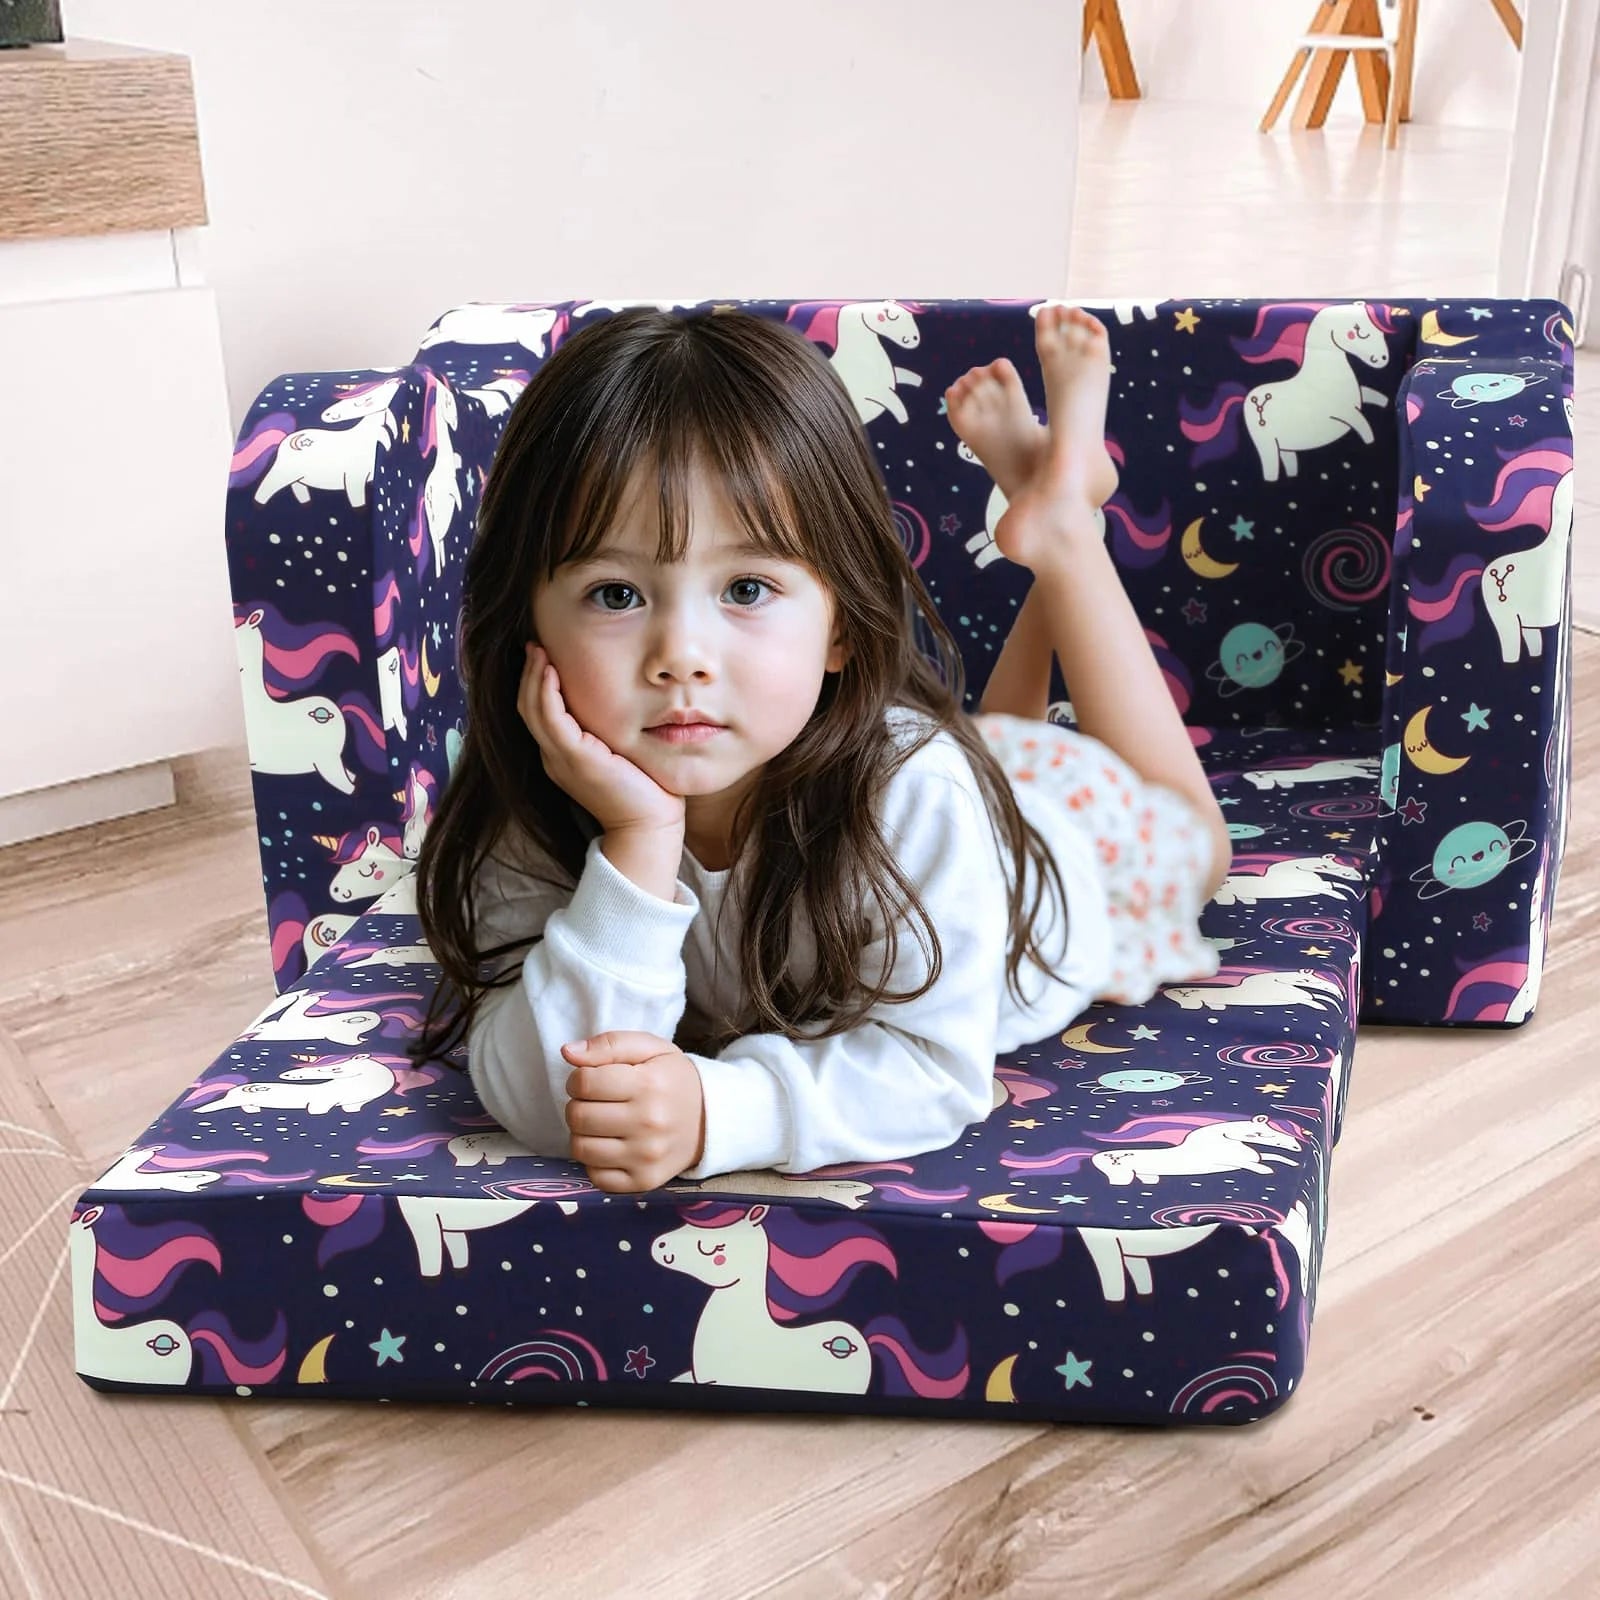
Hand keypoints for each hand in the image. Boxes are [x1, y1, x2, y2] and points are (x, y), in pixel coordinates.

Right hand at [519, 643, 686, 836]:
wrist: (649, 827)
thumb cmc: (647, 792)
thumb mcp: (623, 753)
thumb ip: (612, 732)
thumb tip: (628, 703)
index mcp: (563, 757)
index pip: (539, 713)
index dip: (535, 683)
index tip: (543, 656)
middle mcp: (554, 757)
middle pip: (527, 707)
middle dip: (529, 673)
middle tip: (534, 644)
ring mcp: (560, 759)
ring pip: (533, 710)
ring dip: (533, 676)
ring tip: (538, 649)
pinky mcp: (574, 758)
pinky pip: (551, 718)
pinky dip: (546, 691)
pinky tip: (550, 670)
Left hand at [561, 1030, 706, 1192]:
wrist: (710, 1119)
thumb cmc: (672, 1079)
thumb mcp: (649, 1048)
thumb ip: (608, 1044)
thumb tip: (568, 1052)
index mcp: (648, 1085)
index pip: (583, 1083)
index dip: (578, 1078)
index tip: (590, 1080)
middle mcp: (648, 1124)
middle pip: (578, 1116)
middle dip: (578, 1105)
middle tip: (596, 1102)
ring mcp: (646, 1157)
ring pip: (581, 1148)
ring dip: (583, 1134)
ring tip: (602, 1123)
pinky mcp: (644, 1182)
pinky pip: (596, 1177)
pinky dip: (596, 1162)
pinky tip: (612, 1146)